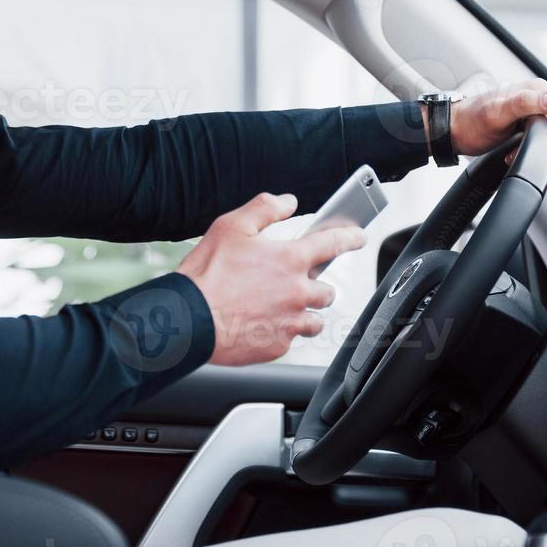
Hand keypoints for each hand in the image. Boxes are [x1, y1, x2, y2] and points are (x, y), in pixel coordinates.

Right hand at [177, 192, 365, 365]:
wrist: (187, 321)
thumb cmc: (206, 274)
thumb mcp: (231, 227)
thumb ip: (264, 209)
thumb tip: (287, 201)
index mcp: (289, 260)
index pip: (333, 244)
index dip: (350, 237)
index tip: (359, 237)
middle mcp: (297, 292)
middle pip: (327, 290)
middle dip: (315, 286)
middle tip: (292, 283)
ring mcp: (290, 322)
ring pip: (315, 319)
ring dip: (305, 313)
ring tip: (280, 308)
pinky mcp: (278, 346)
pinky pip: (291, 339)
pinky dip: (282, 332)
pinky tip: (261, 324)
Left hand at [446, 78, 546, 156]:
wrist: (455, 128)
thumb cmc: (471, 121)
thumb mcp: (497, 113)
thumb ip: (526, 103)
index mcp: (538, 90)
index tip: (531, 144)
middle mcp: (540, 96)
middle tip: (520, 148)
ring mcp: (536, 108)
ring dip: (540, 146)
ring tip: (515, 148)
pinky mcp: (530, 119)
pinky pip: (546, 136)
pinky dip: (534, 146)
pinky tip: (515, 147)